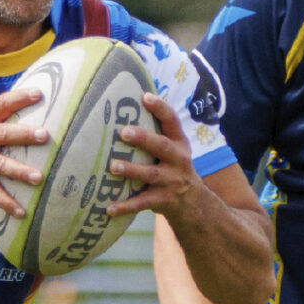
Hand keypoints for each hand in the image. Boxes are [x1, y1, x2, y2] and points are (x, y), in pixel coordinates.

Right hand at [0, 87, 48, 217]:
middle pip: (4, 134)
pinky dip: (7, 202)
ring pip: (0, 165)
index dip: (19, 97)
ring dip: (20, 172)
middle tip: (44, 135)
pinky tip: (21, 211)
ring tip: (38, 177)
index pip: (1, 104)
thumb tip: (25, 108)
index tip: (38, 93)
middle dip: (24, 135)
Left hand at [105, 92, 195, 219]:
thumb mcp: (174, 149)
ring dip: (132, 170)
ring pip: (151, 174)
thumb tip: (124, 108)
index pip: (172, 121)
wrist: (194, 203)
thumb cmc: (173, 168)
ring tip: (113, 166)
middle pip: (162, 147)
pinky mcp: (164, 201)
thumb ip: (156, 134)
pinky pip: (143, 203)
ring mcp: (172, 181)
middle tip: (123, 132)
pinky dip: (126, 206)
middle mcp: (178, 160)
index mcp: (179, 143)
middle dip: (144, 139)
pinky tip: (109, 208)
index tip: (145, 96)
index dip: (160, 108)